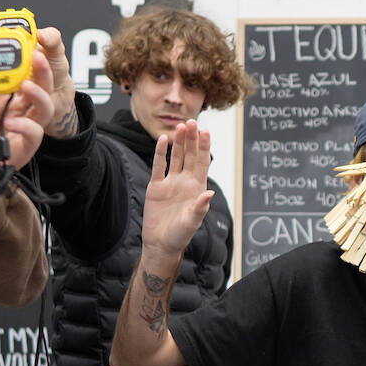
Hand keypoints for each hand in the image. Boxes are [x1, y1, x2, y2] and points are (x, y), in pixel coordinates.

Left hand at [0, 27, 61, 218]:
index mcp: (4, 97)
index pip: (23, 72)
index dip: (26, 57)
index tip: (22, 39)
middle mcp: (18, 111)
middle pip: (42, 86)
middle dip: (42, 69)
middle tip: (35, 55)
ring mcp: (22, 130)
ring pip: (45, 109)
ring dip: (40, 95)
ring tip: (26, 86)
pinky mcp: (21, 150)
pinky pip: (34, 136)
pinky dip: (26, 128)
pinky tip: (10, 123)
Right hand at [141, 120, 214, 261]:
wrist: (161, 243)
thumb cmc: (180, 235)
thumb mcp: (192, 221)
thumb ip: (200, 207)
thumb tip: (209, 193)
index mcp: (197, 188)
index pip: (202, 163)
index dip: (204, 147)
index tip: (206, 131)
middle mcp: (185, 182)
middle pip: (189, 156)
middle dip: (191, 140)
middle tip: (192, 122)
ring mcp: (170, 183)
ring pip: (175, 158)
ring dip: (178, 143)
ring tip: (180, 127)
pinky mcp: (156, 187)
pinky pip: (158, 167)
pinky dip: (160, 153)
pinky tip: (163, 140)